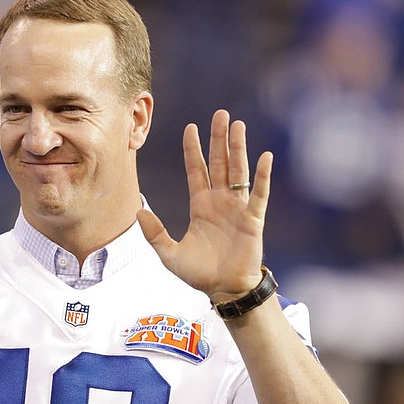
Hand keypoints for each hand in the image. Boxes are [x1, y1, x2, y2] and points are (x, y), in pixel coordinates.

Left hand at [137, 109, 272, 301]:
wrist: (224, 290)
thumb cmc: (200, 273)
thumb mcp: (170, 254)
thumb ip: (155, 233)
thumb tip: (138, 211)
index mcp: (200, 205)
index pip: (197, 169)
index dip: (194, 149)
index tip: (191, 127)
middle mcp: (220, 201)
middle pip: (219, 162)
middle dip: (218, 138)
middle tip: (220, 114)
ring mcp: (237, 208)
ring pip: (238, 171)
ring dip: (238, 148)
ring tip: (238, 125)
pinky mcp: (253, 219)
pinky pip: (258, 194)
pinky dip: (261, 176)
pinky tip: (264, 157)